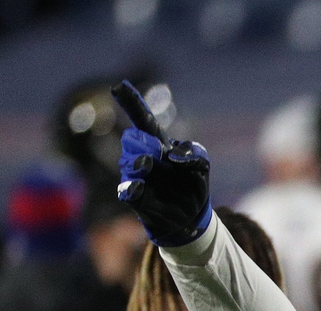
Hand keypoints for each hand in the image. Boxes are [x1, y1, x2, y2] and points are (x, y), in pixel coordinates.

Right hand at [112, 80, 211, 246]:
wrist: (191, 215)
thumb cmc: (193, 183)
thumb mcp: (202, 164)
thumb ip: (194, 153)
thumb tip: (170, 156)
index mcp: (159, 144)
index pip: (144, 121)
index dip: (131, 103)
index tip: (118, 85)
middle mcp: (143, 157)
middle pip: (136, 142)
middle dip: (145, 144)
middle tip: (155, 152)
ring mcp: (137, 177)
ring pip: (132, 164)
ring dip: (141, 164)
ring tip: (147, 166)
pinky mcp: (136, 198)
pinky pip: (128, 191)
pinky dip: (132, 189)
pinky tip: (135, 188)